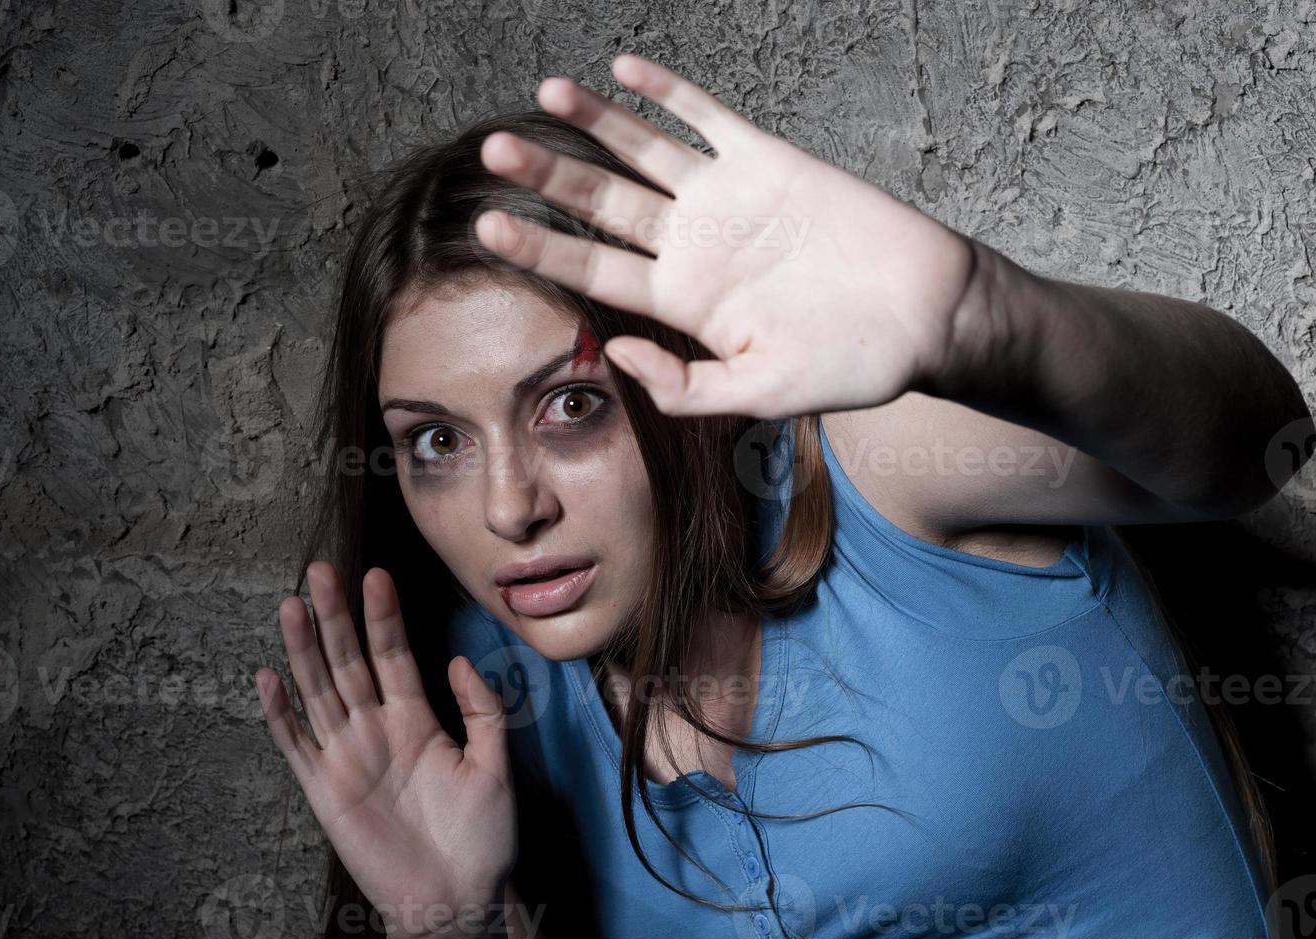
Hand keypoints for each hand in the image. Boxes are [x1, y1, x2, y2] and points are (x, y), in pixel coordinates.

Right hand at [256, 562, 516, 938]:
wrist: (455, 900)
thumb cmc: (481, 839)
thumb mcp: (496, 766)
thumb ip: (482, 712)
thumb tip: (459, 662)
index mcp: (416, 720)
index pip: (393, 655)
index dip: (383, 617)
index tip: (377, 575)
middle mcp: (376, 730)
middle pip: (348, 662)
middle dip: (335, 617)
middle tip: (320, 569)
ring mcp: (347, 758)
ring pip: (318, 691)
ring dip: (303, 650)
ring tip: (291, 605)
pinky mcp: (324, 791)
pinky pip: (296, 747)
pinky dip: (280, 715)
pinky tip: (267, 678)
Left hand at [473, 52, 979, 418]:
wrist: (926, 316)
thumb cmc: (849, 365)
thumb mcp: (760, 396)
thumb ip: (684, 387)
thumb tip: (615, 350)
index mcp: (681, 303)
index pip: (593, 269)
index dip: (540, 249)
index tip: (486, 229)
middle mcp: (692, 246)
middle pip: (603, 204)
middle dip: (548, 176)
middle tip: (494, 149)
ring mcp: (727, 199)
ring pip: (646, 152)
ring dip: (598, 123)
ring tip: (545, 94)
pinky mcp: (768, 162)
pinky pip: (708, 118)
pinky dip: (670, 93)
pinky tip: (625, 68)